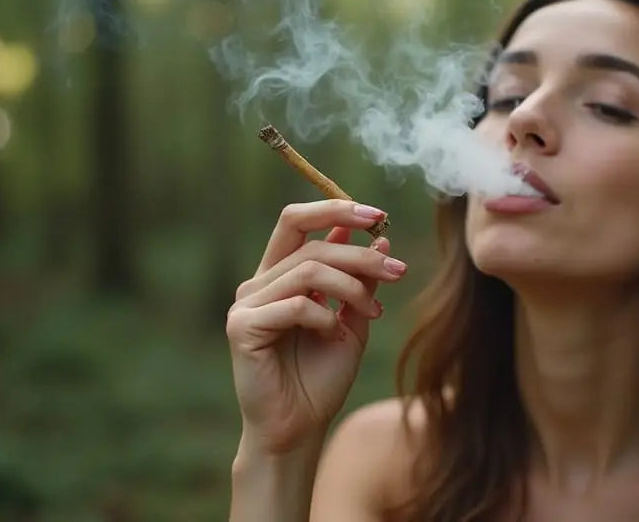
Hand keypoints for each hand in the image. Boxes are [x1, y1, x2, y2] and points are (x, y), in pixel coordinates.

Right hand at [227, 200, 406, 454]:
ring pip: (308, 269)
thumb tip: (380, 239)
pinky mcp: (242, 327)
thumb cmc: (321, 378)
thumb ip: (361, 282)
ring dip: (352, 286)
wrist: (299, 429)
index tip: (380, 217)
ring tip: (374, 312)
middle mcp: (259, 282)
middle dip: (359, 252)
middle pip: (309, 241)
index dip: (336, 209)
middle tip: (397, 272)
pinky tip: (336, 336)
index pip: (299, 221)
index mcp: (280, 275)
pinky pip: (296, 304)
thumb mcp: (353, 321)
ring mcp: (246, 303)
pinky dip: (326, 316)